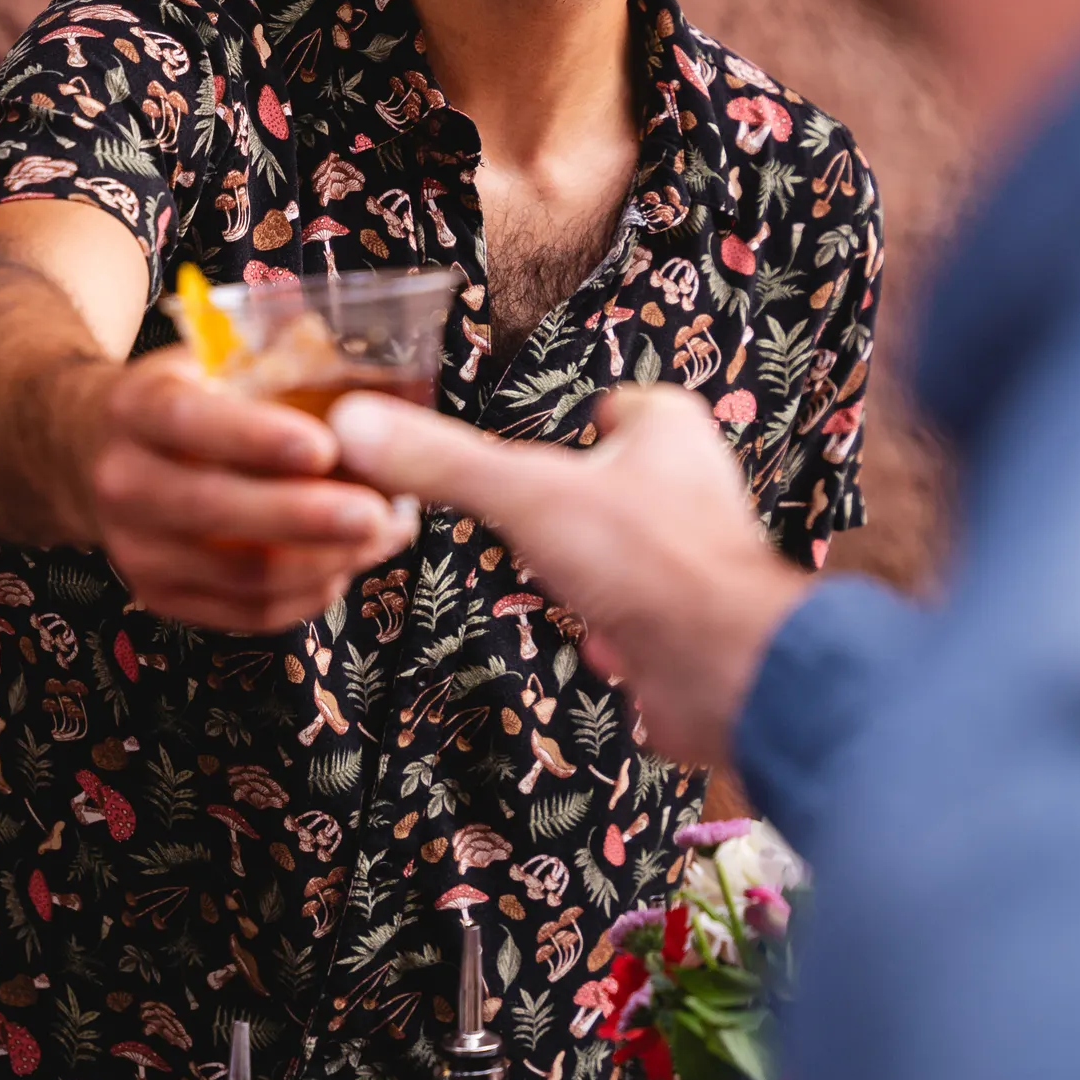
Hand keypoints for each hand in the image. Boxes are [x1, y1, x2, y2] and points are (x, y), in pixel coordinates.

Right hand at [71, 350, 418, 634]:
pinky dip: (307, 593)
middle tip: (379, 511)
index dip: (256, 437)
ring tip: (385, 534)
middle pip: (216, 510)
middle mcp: (122, 483)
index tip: (324, 446)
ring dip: (325, 561)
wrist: (91, 453)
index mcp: (134, 408)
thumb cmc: (178, 399)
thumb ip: (272, 371)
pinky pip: (246, 612)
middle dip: (307, 516)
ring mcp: (135, 551)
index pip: (188, 422)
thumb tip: (372, 397)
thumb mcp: (206, 361)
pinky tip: (347, 564)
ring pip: (240, 574)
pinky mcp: (159, 598)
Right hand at [331, 384, 809, 766]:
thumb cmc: (645, 562)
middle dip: (569, 510)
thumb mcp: (524, 496)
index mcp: (668, 430)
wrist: (724, 673)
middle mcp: (693, 486)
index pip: (611, 406)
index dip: (570, 424)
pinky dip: (610, 631)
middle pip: (612, 480)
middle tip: (531, 521)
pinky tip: (596, 642)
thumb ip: (441, 464)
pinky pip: (636, 616)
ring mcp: (695, 558)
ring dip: (588, 574)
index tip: (530, 443)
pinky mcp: (693, 624)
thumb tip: (355, 423)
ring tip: (558, 582)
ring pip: (623, 551)